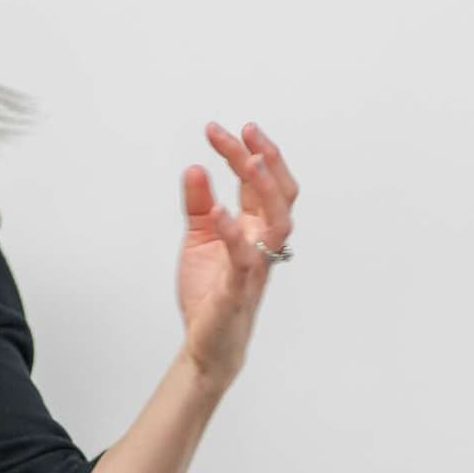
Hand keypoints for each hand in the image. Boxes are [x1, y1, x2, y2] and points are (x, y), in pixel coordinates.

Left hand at [176, 120, 297, 386]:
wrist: (206, 342)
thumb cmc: (210, 291)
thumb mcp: (198, 238)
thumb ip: (198, 204)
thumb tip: (194, 167)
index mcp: (254, 227)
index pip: (256, 182)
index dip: (242, 152)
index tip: (218, 130)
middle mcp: (263, 242)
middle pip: (279, 193)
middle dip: (266, 159)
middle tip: (246, 131)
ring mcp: (256, 265)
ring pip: (278, 222)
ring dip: (266, 190)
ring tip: (249, 161)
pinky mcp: (239, 289)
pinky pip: (243, 258)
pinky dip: (232, 232)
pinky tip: (217, 211)